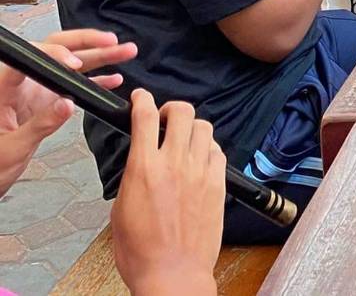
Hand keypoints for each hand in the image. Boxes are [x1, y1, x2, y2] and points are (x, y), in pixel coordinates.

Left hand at [0, 29, 135, 195]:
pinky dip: (95, 80)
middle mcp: (22, 84)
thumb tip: (68, 104)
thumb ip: (40, 125)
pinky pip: (74, 84)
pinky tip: (114, 79)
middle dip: (85, 42)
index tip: (76, 64)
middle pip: (55, 49)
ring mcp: (36, 91)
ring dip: (98, 56)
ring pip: (70, 64)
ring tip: (124, 51)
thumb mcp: (12, 149)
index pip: (29, 59)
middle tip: (110, 42)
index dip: (53, 55)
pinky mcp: (47, 102)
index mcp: (4, 89)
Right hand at [111, 91, 222, 295]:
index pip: (145, 117)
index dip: (142, 100)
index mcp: (144, 168)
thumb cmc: (141, 251)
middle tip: (166, 117)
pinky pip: (218, 151)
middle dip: (172, 108)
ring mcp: (200, 172)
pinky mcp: (218, 183)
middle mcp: (175, 164)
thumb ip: (135, 176)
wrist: (172, 273)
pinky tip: (202, 158)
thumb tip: (143, 161)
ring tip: (185, 138)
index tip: (140, 97)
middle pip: (182, 112)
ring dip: (193, 127)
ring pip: (204, 128)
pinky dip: (209, 148)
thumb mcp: (121, 209)